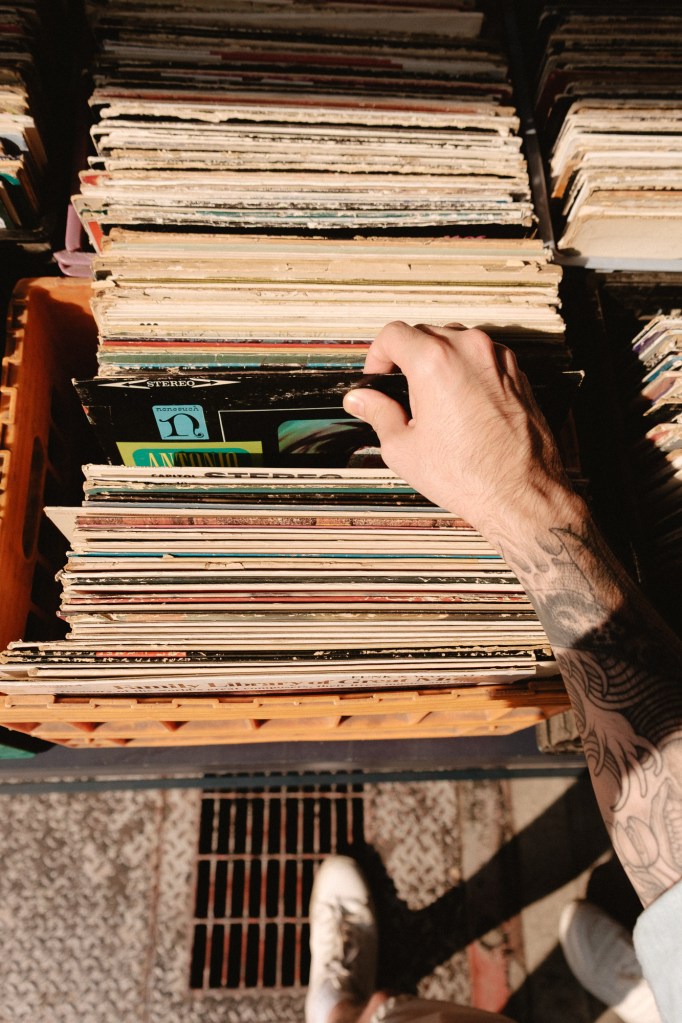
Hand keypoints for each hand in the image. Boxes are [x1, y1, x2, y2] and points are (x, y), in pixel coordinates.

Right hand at [343, 321, 579, 541]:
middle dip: (407, 358)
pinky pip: (482, 359)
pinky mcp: (517, 374)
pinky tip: (461, 406)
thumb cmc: (469, 476)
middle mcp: (470, 350)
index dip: (377, 355)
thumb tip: (362, 400)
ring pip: (456, 342)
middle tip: (401, 393)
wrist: (520, 495)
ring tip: (433, 402)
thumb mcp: (403, 449)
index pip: (393, 333)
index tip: (378, 376)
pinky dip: (466, 372)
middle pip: (425, 333)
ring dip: (438, 362)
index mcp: (436, 362)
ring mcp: (498, 359)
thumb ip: (378, 414)